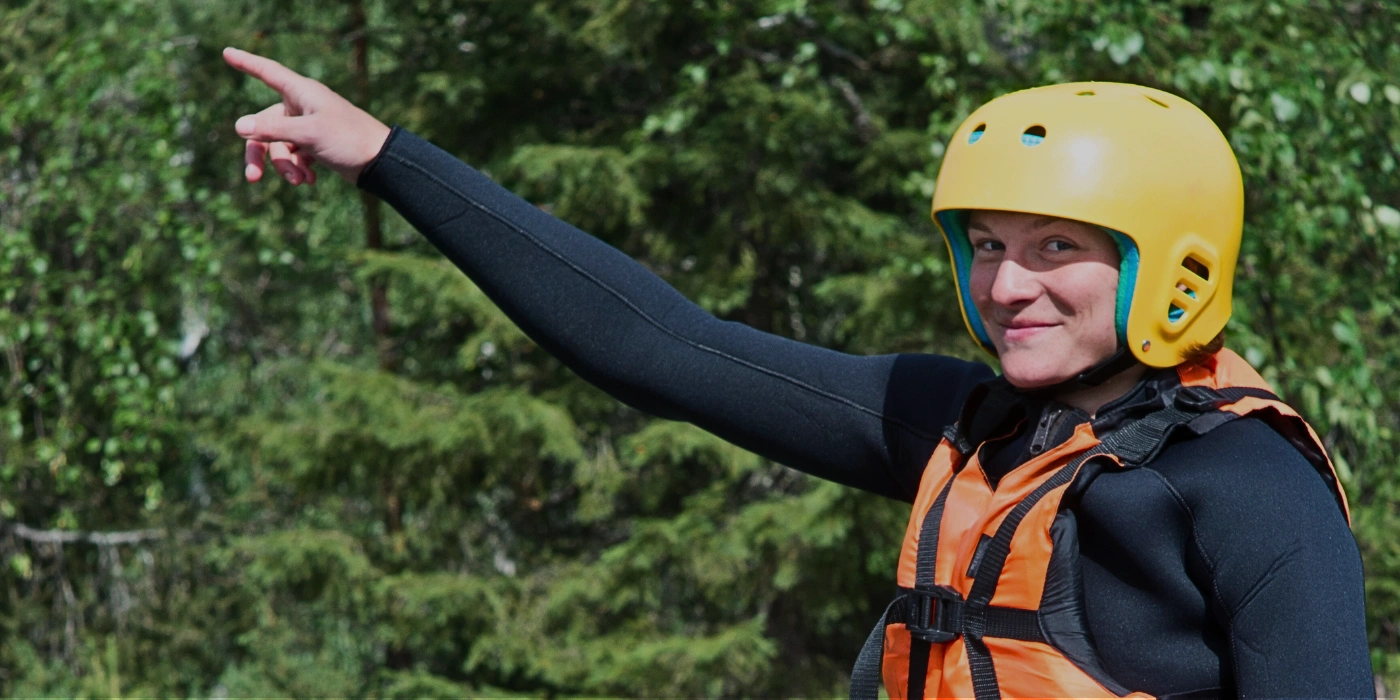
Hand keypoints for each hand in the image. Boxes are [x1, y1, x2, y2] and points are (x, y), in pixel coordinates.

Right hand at [223, 47, 391, 184]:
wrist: (380, 163)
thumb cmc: (349, 139)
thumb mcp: (308, 134)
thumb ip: (274, 131)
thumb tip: (240, 127)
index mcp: (301, 93)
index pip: (267, 72)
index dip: (247, 63)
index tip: (226, 52)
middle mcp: (302, 107)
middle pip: (264, 126)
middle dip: (261, 154)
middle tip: (253, 177)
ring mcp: (308, 127)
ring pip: (279, 146)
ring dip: (285, 167)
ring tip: (301, 181)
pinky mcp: (315, 145)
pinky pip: (294, 157)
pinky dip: (299, 170)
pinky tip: (311, 180)